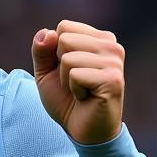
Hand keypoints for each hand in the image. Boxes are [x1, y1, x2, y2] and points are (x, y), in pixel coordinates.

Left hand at [32, 20, 124, 145]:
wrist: (82, 130)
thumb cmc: (66, 100)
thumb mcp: (46, 72)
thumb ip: (42, 50)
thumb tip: (46, 33)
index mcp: (99, 38)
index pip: (64, 26)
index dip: (55, 52)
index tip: (68, 71)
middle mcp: (111, 45)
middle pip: (65, 39)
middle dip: (60, 66)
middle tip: (74, 83)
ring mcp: (114, 61)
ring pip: (68, 58)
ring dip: (66, 80)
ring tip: (81, 90)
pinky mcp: (112, 79)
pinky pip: (75, 75)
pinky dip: (74, 90)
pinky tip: (87, 97)